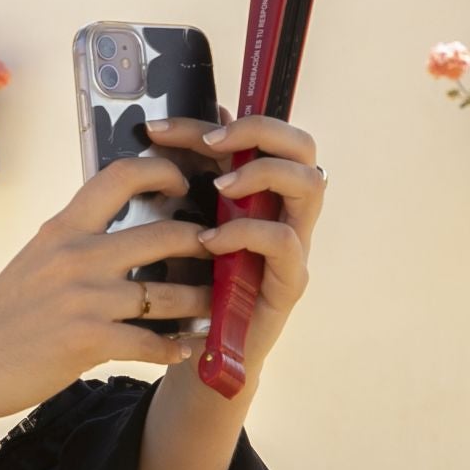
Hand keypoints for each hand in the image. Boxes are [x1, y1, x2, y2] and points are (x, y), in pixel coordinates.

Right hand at [0, 157, 212, 422]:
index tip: (184, 184)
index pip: (120, 175)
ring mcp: (83, 300)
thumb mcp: (37, 258)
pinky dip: (174, 347)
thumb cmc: (4, 311)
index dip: (162, 171)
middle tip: (222, 255)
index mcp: (63, 228)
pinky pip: (152, 343)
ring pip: (170, 294)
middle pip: (166, 235)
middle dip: (206, 245)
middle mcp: (76, 256)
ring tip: (216, 308)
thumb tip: (120, 221)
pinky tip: (183, 349)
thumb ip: (77, 238)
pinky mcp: (87, 342)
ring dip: (201, 303)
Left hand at [143, 109, 325, 375]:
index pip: (258, 134)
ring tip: (219, 187)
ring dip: (261, 174)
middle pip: (303, 146)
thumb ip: (181, 182)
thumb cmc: (189, 281)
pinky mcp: (290, 280)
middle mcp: (285, 209)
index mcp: (260, 189)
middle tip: (211, 144)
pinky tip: (210, 241)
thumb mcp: (179, 222)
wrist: (199, 347)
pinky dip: (246, 232)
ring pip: (310, 183)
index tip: (159, 128)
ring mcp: (295, 243)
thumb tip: (160, 132)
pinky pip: (284, 241)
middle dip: (259, 131)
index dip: (213, 122)